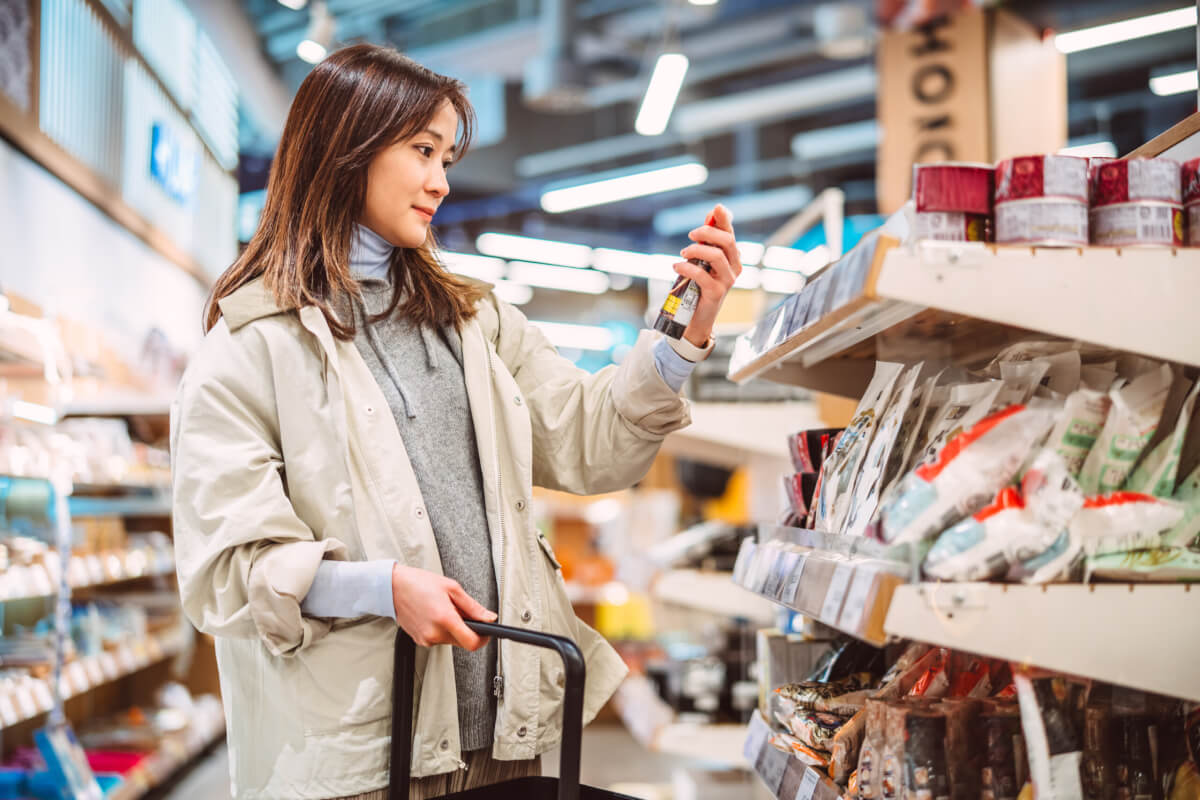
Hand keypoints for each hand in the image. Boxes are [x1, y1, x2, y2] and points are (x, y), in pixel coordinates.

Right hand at [391, 564, 496, 650]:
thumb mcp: (452, 588)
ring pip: (451, 640)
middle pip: (462, 641)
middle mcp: (435, 633)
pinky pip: (439, 639)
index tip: (486, 633)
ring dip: (453, 628)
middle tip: (460, 611)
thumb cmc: (419, 584)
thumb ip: (473, 607)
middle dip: (467, 629)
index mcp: (445, 619)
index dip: (483, 639)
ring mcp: (426, 639)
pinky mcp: (420, 641)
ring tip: (444, 610)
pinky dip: (442, 630)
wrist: (393, 587)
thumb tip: (488, 617)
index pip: (471, 643)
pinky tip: (435, 615)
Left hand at [674, 203, 741, 347]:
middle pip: (727, 241)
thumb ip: (706, 241)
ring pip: (717, 256)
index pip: (730, 234)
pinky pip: (702, 274)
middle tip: (690, 235)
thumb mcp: (701, 262)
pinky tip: (676, 267)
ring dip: (696, 250)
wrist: (696, 318)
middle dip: (707, 232)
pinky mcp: (717, 292)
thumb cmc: (698, 288)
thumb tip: (710, 216)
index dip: (724, 220)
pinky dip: (687, 268)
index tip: (717, 208)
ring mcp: (727, 280)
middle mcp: (734, 268)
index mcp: (732, 258)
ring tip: (683, 253)